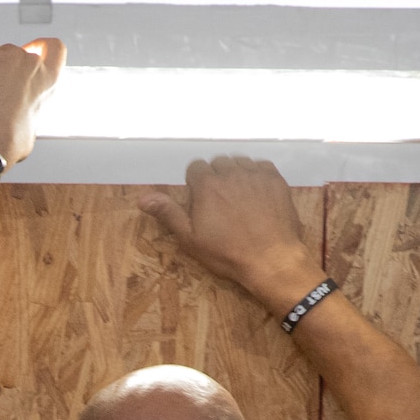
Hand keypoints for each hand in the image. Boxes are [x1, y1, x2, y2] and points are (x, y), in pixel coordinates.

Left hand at [0, 39, 65, 167]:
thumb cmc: (7, 138)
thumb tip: (21, 109)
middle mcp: (29, 63)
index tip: (33, 48)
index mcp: (47, 79)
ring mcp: (6, 58)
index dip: (41, 46)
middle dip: (5, 67)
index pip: (54, 47)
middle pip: (18, 54)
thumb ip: (31, 105)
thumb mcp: (34, 124)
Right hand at [139, 157, 327, 314]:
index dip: (194, 182)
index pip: (195, 167)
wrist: (270, 258)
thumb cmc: (226, 252)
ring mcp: (256, 175)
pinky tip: (255, 192)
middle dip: (215, 176)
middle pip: (218, 162)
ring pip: (240, 161)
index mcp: (207, 185)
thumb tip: (143, 199)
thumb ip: (168, 213)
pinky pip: (261, 165)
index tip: (199, 199)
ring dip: (235, 173)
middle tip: (218, 200)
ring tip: (237, 196)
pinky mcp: (275, 180)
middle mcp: (231, 173)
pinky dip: (256, 174)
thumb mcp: (190, 238)